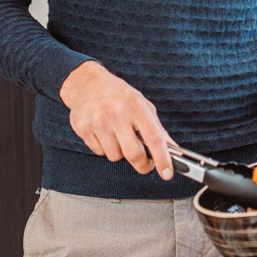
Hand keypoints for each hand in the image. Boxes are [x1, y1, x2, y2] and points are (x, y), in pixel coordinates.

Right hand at [59, 60, 173, 178]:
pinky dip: (105, 148)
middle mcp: (117, 114)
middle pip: (134, 154)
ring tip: (118, 135)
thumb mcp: (142, 104)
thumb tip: (172, 148)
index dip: (162, 159)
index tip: (167, 173)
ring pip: (115, 156)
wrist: (87, 83)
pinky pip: (99, 153)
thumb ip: (157, 128)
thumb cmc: (118, 94)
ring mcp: (99, 122)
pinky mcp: (84, 129)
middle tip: (145, 161)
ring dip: (120, 152)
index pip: (153, 138)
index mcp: (136, 106)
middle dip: (142, 164)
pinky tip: (104, 133)